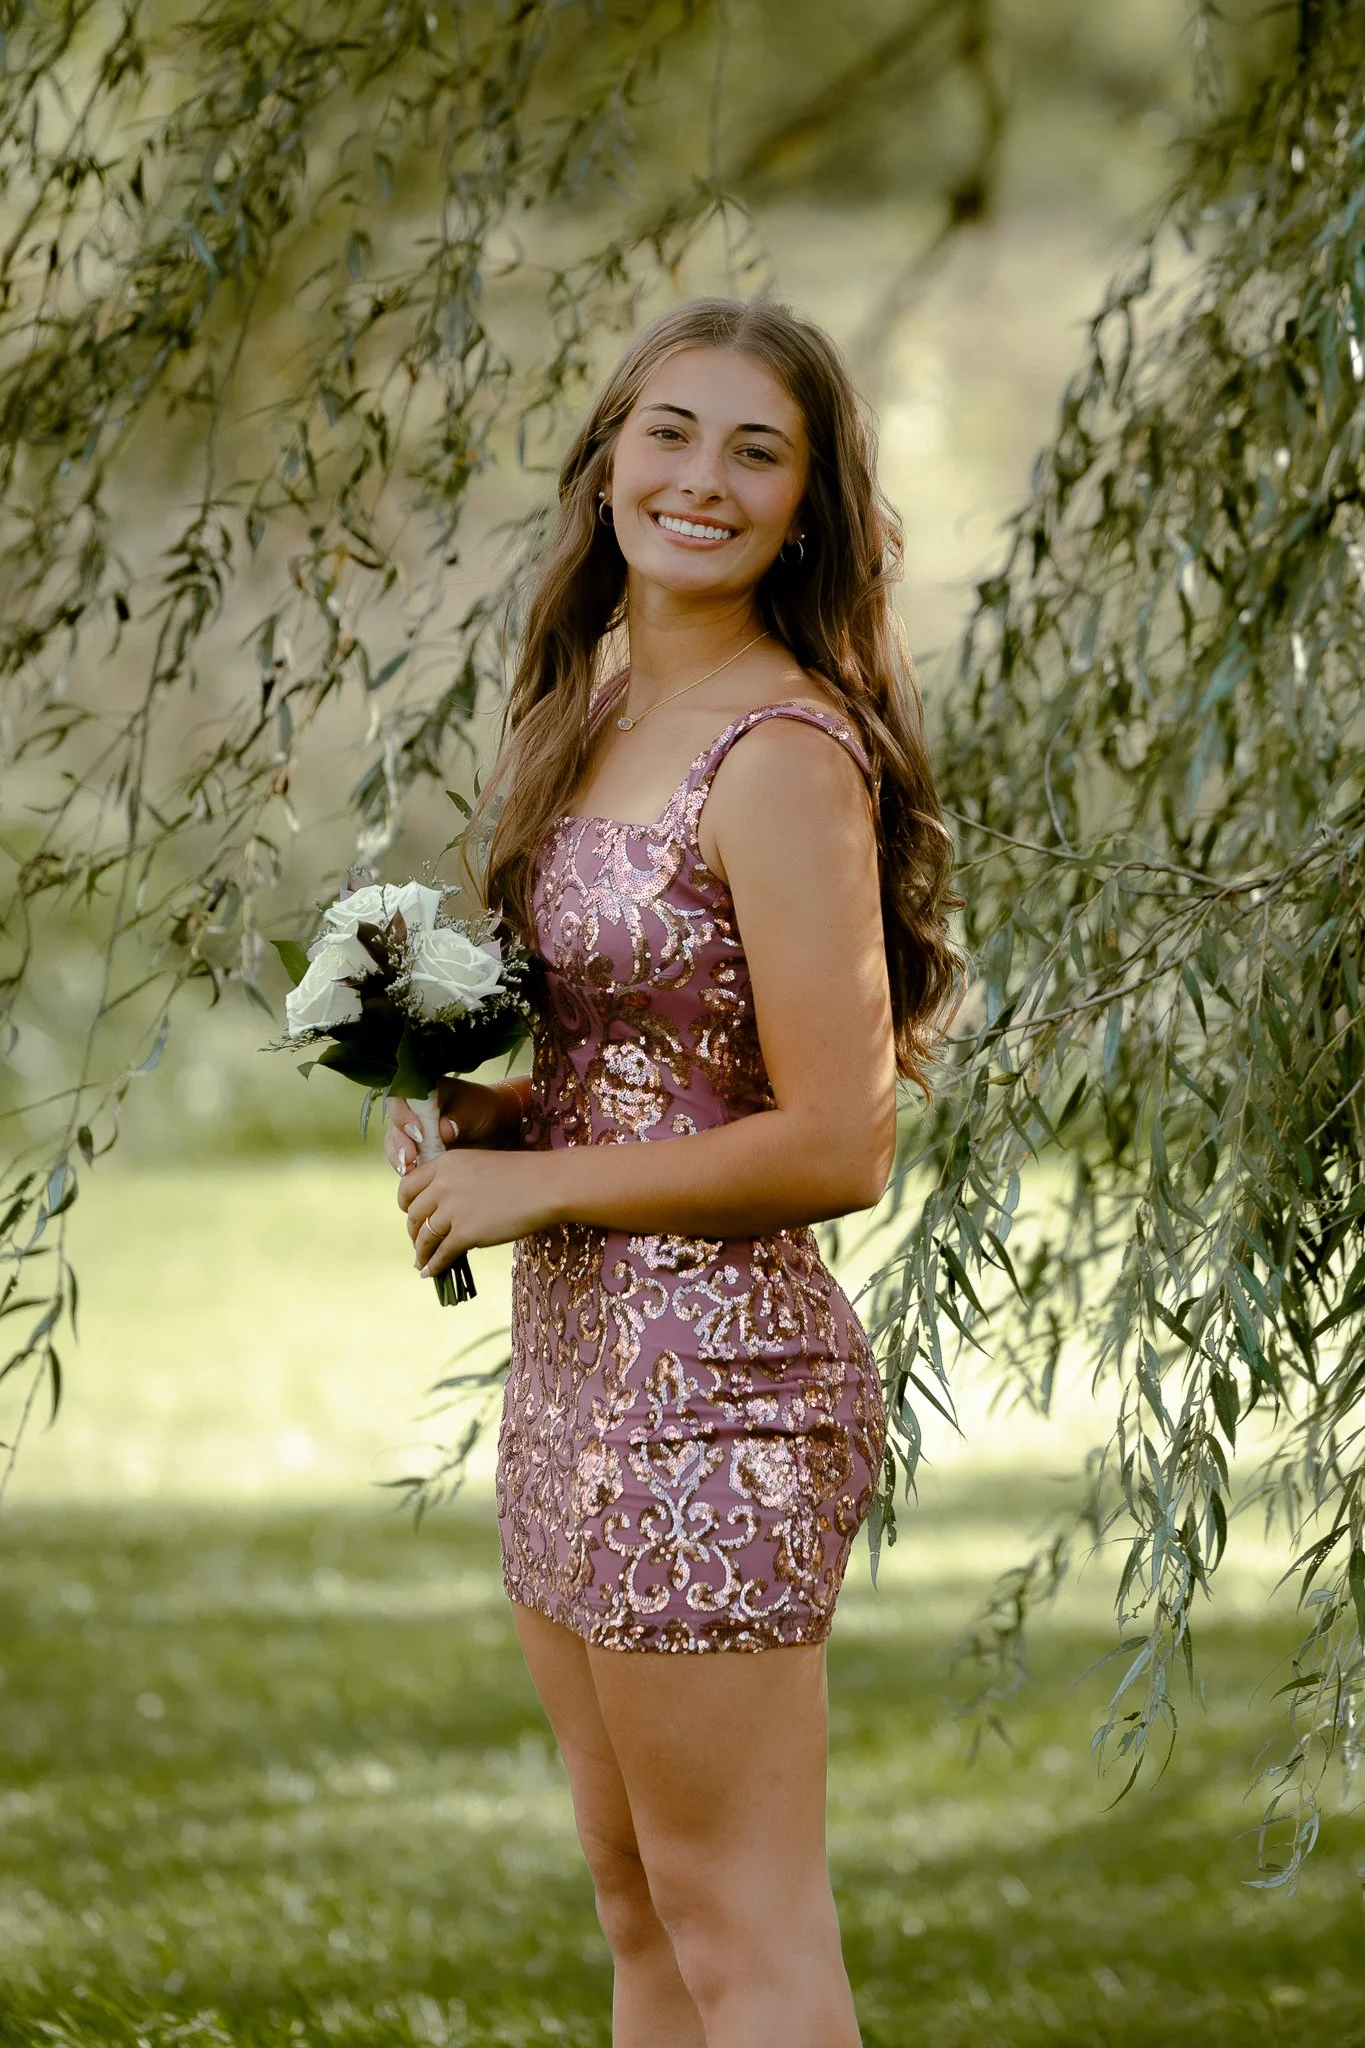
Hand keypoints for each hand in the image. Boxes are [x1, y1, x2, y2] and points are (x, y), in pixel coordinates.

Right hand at [383, 1078, 520, 1172]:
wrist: (493, 1126)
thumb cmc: (482, 1110)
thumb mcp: (474, 1110)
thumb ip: (459, 1119)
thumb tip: (444, 1130)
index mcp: (422, 1091)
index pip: (401, 1100)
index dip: (404, 1117)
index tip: (419, 1134)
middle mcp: (410, 1110)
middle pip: (393, 1124)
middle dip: (399, 1142)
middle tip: (408, 1158)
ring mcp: (410, 1130)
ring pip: (394, 1144)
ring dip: (398, 1157)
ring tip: (408, 1170)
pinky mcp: (415, 1150)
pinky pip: (403, 1159)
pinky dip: (406, 1168)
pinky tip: (412, 1177)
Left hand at [397, 1146, 554, 1273]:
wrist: (547, 1186)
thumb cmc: (521, 1175)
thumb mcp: (479, 1165)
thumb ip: (456, 1181)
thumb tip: (441, 1210)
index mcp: (445, 1163)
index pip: (408, 1186)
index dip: (406, 1204)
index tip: (411, 1215)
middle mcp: (443, 1184)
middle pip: (414, 1214)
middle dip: (413, 1232)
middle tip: (419, 1242)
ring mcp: (453, 1209)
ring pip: (424, 1237)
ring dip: (421, 1253)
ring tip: (422, 1262)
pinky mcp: (466, 1233)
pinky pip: (441, 1254)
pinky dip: (434, 1266)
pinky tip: (431, 1273)